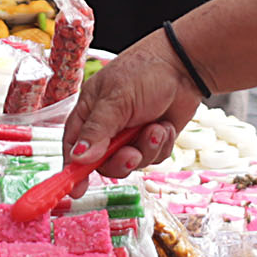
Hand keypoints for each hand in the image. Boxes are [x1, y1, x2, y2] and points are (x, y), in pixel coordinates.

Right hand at [62, 34, 208, 177]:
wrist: (184, 66)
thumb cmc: (144, 71)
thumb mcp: (116, 100)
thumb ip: (97, 131)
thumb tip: (78, 157)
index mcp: (88, 114)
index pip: (72, 148)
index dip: (73, 171)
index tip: (76, 191)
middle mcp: (107, 128)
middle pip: (103, 163)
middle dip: (120, 161)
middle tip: (132, 152)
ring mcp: (130, 136)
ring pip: (131, 164)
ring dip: (146, 149)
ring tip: (155, 127)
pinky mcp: (151, 141)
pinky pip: (152, 159)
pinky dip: (161, 145)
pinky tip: (165, 125)